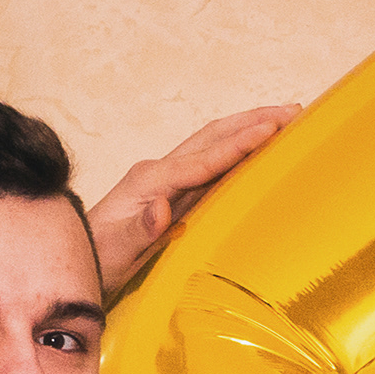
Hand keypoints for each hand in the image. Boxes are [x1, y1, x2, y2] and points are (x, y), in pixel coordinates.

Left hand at [88, 106, 298, 298]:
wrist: (78, 262)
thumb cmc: (95, 259)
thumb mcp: (114, 250)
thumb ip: (138, 230)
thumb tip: (161, 209)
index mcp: (150, 180)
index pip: (203, 159)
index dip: (238, 144)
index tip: (272, 129)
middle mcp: (161, 173)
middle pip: (214, 138)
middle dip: (254, 121)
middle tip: (295, 112)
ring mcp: (169, 183)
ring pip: (216, 147)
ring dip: (250, 131)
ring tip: (286, 122)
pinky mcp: (175, 197)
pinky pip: (214, 169)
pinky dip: (240, 155)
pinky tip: (261, 155)